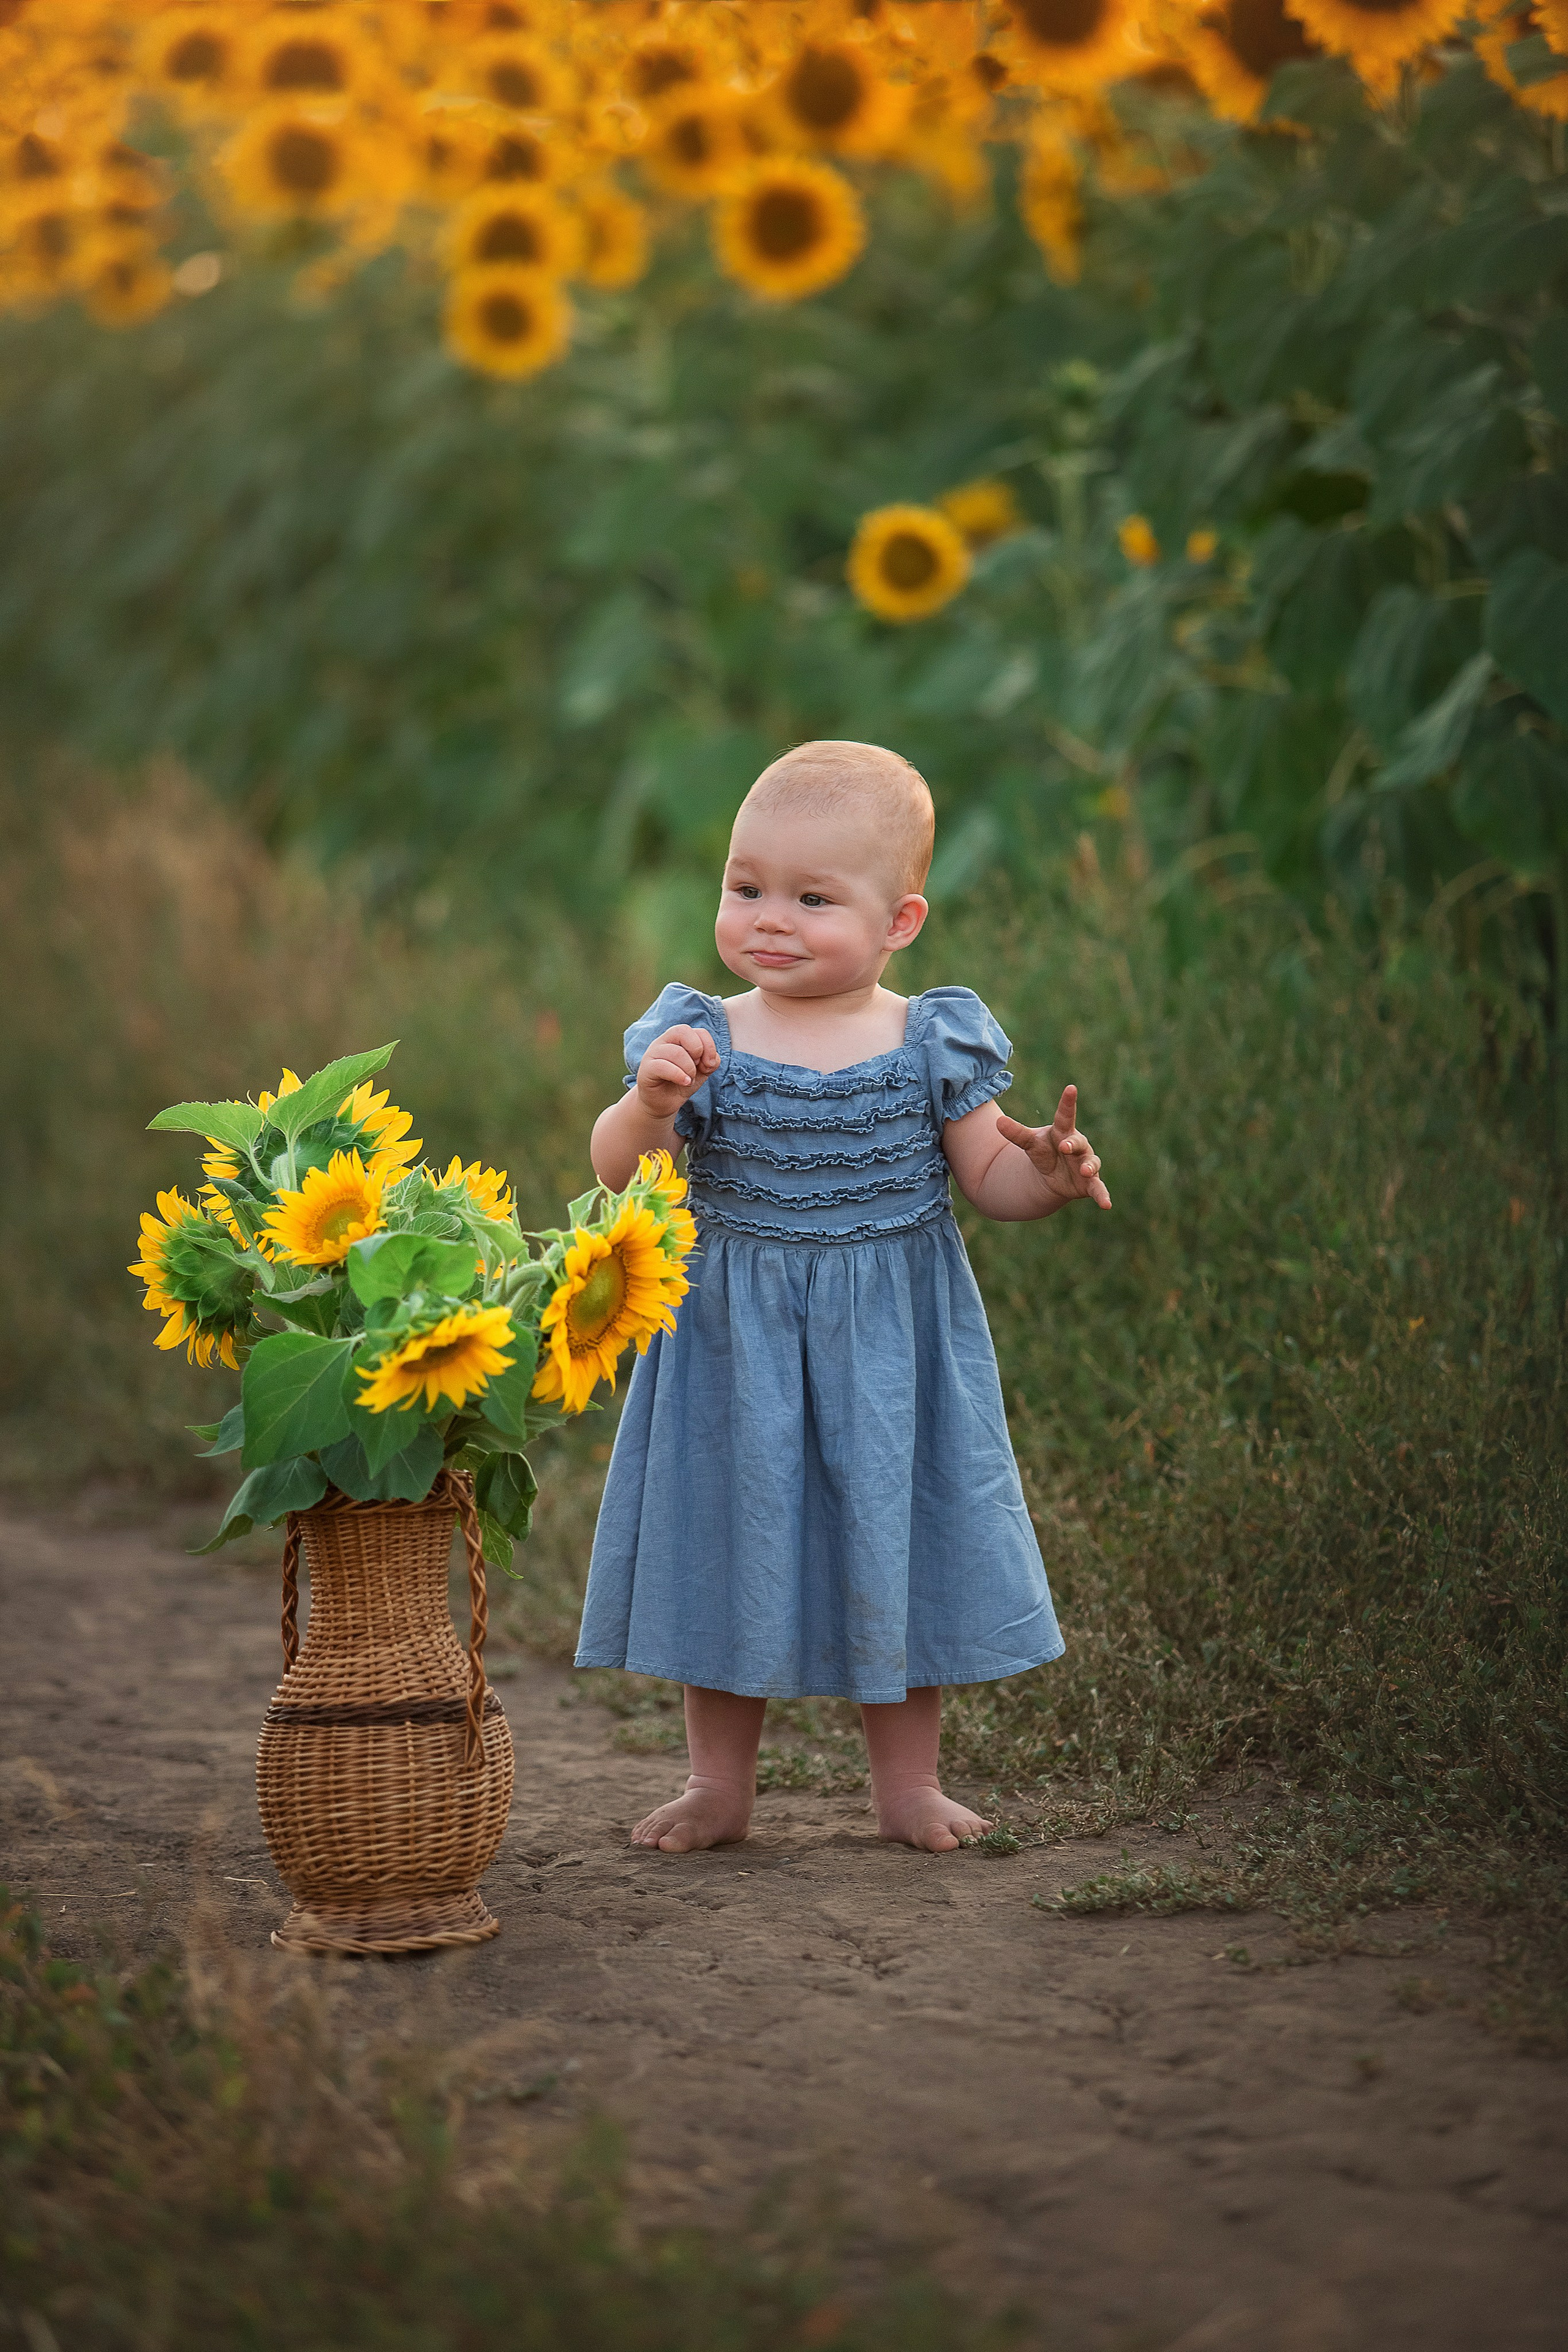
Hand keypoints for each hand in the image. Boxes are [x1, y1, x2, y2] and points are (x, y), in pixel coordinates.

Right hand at [636, 1024, 718, 1119]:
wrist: (664, 1103)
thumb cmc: (681, 1082)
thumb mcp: (701, 1071)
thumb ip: (710, 1061)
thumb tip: (710, 1060)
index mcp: (678, 1038)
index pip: (698, 1031)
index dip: (709, 1046)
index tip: (709, 1064)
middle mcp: (664, 1041)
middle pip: (683, 1031)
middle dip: (697, 1051)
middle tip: (697, 1068)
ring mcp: (653, 1053)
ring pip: (676, 1052)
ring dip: (689, 1069)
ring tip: (689, 1080)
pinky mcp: (646, 1069)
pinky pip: (662, 1066)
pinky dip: (678, 1075)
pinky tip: (684, 1083)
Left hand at [996, 1085, 1110, 1209]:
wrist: (1052, 1175)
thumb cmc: (1044, 1152)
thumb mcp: (1030, 1143)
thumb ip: (1016, 1133)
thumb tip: (998, 1121)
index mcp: (1063, 1132)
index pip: (1065, 1115)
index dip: (1068, 1102)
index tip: (1071, 1088)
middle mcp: (1078, 1146)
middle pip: (1078, 1142)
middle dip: (1073, 1143)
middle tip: (1065, 1146)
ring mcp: (1086, 1164)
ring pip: (1092, 1163)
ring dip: (1090, 1167)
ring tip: (1085, 1171)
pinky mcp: (1090, 1183)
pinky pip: (1098, 1189)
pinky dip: (1103, 1196)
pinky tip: (1107, 1205)